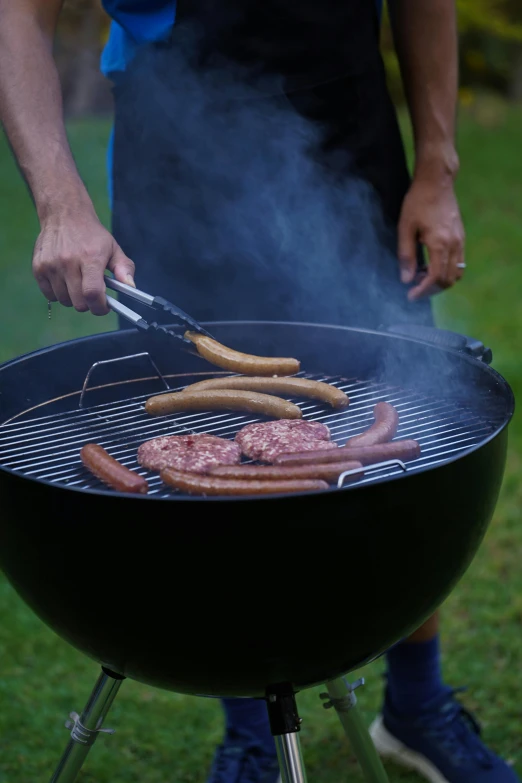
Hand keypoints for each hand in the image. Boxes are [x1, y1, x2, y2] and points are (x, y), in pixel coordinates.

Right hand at [33, 209, 134, 315]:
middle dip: (89, 304)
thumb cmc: (92, 235)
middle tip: (92, 294)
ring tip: (78, 283)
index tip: (104, 306)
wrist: (64, 214)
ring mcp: (51, 265)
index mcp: (90, 258)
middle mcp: (68, 262)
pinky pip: (50, 295)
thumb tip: (131, 287)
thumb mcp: (113, 248)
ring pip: (64, 300)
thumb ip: (124, 268)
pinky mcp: (38, 268)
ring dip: (73, 298)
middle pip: (78, 302)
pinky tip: (65, 281)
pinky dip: (58, 294)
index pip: (92, 293)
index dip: (100, 307)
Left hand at [397, 176, 464, 300]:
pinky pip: (458, 262)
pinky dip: (446, 270)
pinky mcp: (461, 237)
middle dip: (432, 289)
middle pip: (449, 279)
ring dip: (440, 281)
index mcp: (440, 243)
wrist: (437, 181)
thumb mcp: (405, 228)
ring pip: (456, 273)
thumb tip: (406, 279)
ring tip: (421, 277)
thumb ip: (406, 255)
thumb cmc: (417, 202)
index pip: (436, 277)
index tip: (411, 295)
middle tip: (415, 289)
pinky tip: (430, 265)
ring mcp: (461, 240)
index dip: (424, 290)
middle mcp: (455, 244)